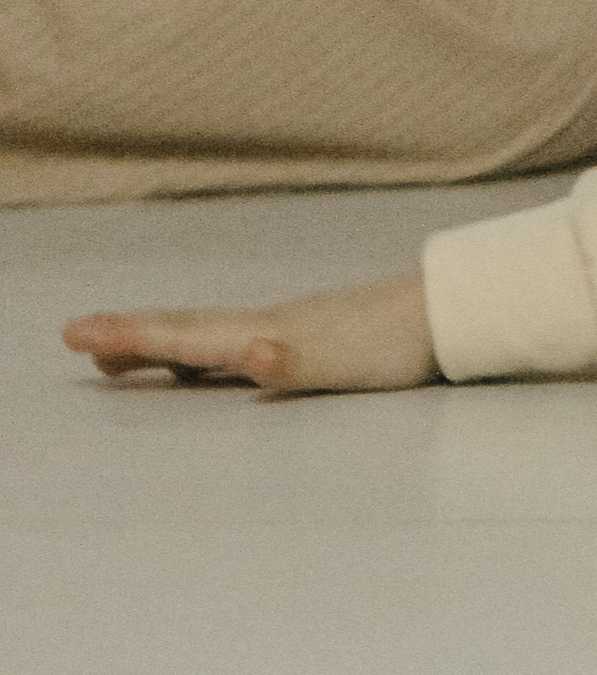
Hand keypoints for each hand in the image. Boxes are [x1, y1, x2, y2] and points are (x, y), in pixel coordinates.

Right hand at [65, 273, 438, 396]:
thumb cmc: (393, 344)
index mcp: (262, 333)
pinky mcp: (305, 340)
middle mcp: (264, 326)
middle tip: (73, 335)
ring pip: (204, 335)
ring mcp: (284, 330)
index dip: (128, 336)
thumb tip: (245, 352)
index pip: (181, 335)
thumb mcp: (340, 361)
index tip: (76, 332)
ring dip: (157, 342)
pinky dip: (198, 352)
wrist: (444, 313)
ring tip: (117, 354)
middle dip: (127, 334)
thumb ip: (290, 360)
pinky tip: (203, 361)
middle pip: (183, 329)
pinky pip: (232, 346)